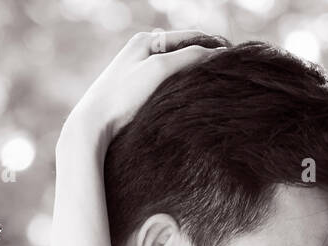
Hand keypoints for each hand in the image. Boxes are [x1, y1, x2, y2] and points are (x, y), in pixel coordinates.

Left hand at [59, 30, 223, 154]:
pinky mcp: (139, 95)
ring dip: (196, 78)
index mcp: (145, 40)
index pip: (191, 37)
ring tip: (216, 89)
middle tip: (229, 76)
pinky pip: (170, 88)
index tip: (235, 60)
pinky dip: (184, 91)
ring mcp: (141, 74)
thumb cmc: (122, 95)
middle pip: (185, 53)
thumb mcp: (160, 69)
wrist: (92, 126)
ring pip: (178, 72)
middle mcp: (142, 53)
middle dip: (206, 62)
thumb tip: (217, 53)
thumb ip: (189, 57)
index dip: (214, 47)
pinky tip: (194, 103)